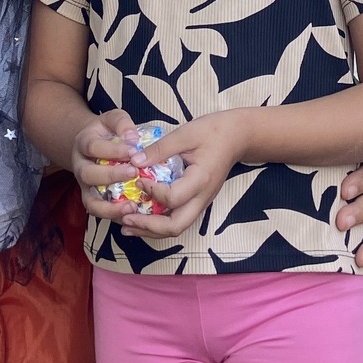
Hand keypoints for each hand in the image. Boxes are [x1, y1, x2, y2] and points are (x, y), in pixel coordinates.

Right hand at [71, 109, 150, 222]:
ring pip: (90, 202)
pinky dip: (115, 217)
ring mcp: (85, 187)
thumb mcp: (113, 119)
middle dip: (112, 176)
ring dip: (110, 207)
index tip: (133, 150)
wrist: (92, 145)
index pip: (93, 147)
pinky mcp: (93, 200)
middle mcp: (80, 167)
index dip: (113, 150)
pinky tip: (133, 215)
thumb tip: (133, 138)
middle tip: (134, 173)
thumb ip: (122, 123)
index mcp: (83, 144)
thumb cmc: (106, 132)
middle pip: (89, 175)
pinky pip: (100, 213)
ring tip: (132, 206)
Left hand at [121, 112, 247, 241]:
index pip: (174, 198)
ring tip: (127, 225)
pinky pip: (178, 219)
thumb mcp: (185, 133)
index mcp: (201, 179)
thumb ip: (160, 148)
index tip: (138, 179)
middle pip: (176, 226)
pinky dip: (158, 223)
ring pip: (177, 228)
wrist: (237, 137)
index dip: (152, 192)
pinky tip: (141, 218)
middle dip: (148, 226)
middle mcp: (202, 197)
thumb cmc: (213, 131)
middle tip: (125, 218)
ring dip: (151, 230)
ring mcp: (201, 202)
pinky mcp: (197, 202)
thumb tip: (134, 162)